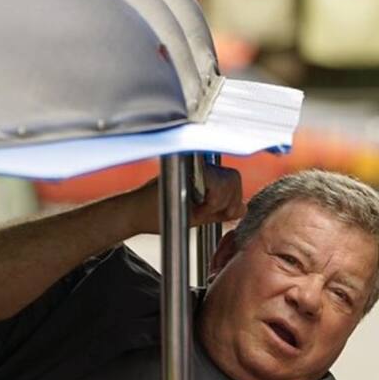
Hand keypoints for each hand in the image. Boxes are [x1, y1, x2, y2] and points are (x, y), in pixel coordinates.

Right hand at [128, 163, 244, 234]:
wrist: (135, 213)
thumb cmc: (158, 213)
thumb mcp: (197, 215)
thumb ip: (220, 211)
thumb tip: (242, 208)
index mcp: (204, 174)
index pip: (234, 180)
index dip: (232, 199)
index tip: (215, 212)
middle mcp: (201, 165)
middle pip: (235, 178)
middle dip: (228, 201)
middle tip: (206, 211)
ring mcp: (196, 164)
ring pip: (229, 181)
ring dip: (219, 202)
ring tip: (198, 208)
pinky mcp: (190, 168)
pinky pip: (217, 183)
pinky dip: (212, 200)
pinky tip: (196, 206)